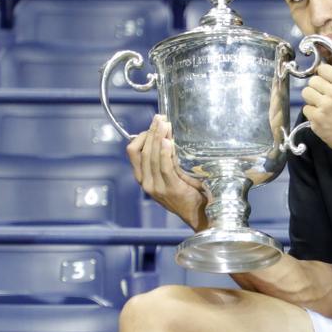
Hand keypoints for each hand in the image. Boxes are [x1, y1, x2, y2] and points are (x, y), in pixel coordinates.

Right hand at [127, 114, 208, 230]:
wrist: (198, 213)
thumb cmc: (187, 191)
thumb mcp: (171, 174)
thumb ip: (165, 159)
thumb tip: (166, 135)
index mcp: (143, 177)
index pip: (133, 152)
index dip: (142, 136)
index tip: (154, 125)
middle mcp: (146, 182)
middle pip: (143, 151)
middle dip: (151, 131)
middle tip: (160, 118)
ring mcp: (156, 187)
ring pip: (152, 157)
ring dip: (158, 138)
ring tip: (165, 124)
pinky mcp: (170, 188)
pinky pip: (164, 167)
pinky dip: (164, 152)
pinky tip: (168, 141)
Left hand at [301, 64, 331, 155]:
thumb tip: (320, 70)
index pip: (323, 69)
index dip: (321, 75)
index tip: (323, 81)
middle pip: (312, 81)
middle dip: (315, 88)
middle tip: (322, 96)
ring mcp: (325, 106)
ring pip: (305, 92)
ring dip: (311, 99)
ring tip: (320, 106)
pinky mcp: (316, 118)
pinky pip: (305, 108)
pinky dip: (311, 113)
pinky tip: (320, 117)